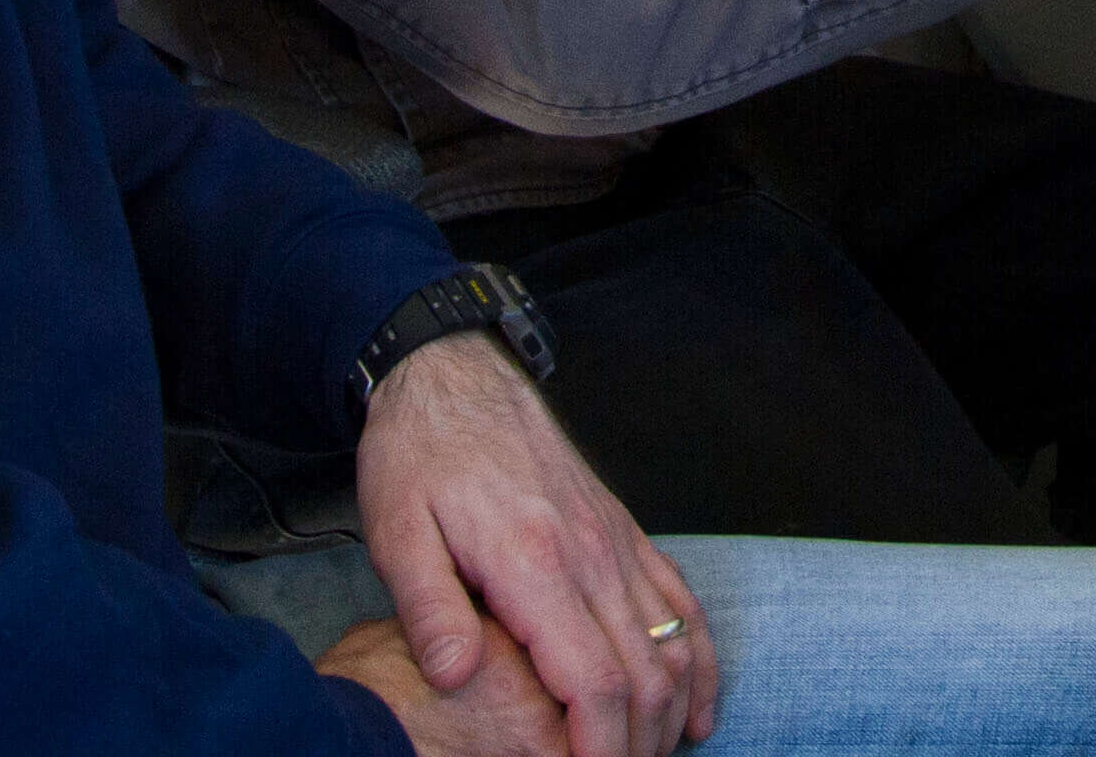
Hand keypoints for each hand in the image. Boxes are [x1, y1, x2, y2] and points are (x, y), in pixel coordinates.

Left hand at [354, 335, 717, 756]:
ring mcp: (614, 541)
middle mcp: (589, 554)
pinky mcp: (623, 530)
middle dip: (639, 747)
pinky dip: (699, 660)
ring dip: (672, 714)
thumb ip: (427, 608)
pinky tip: (695, 706)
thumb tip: (457, 677)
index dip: (599, 750)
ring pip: (675, 644)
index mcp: (533, 561)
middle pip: (646, 674)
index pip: (593, 680)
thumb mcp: (396, 531)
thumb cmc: (418, 457)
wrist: (452, 376)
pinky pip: (680, 602)